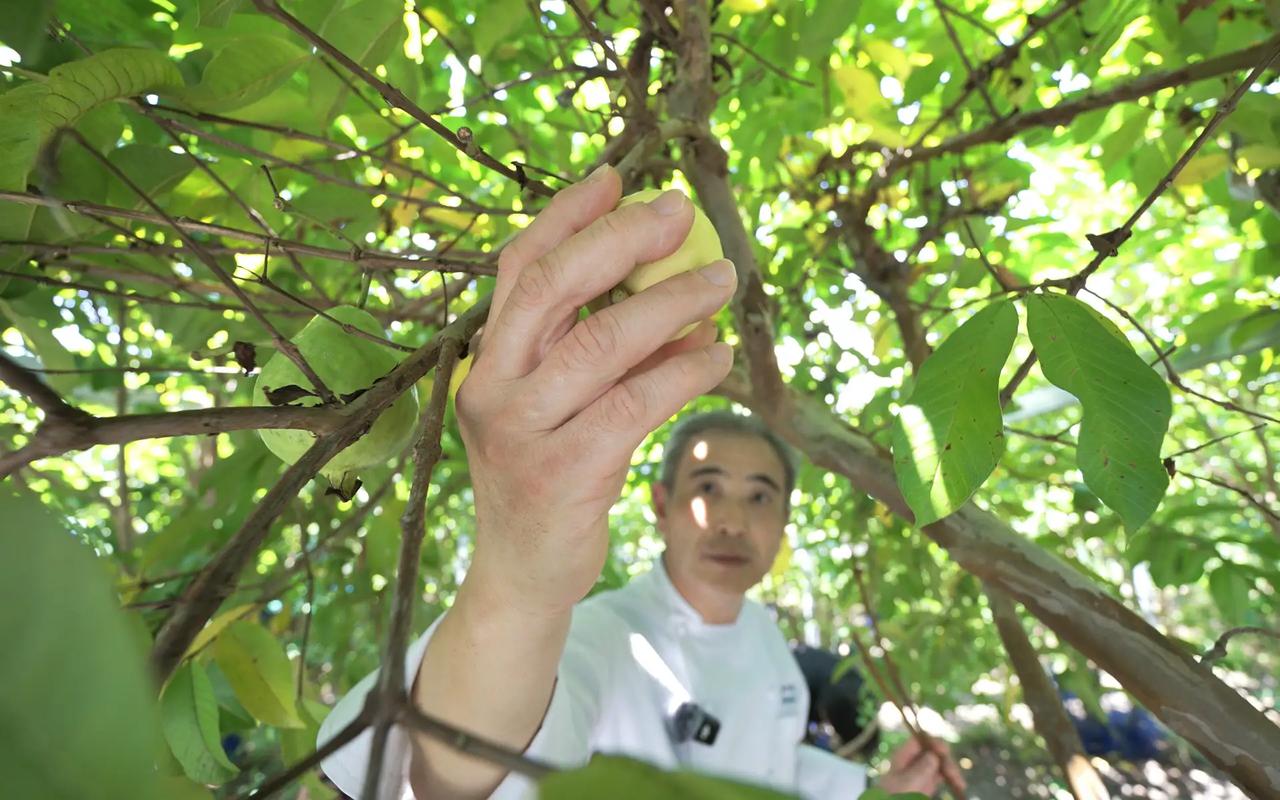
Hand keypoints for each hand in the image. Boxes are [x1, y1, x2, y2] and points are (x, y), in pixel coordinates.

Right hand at [456, 165, 736, 614]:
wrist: (522, 575)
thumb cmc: (547, 478)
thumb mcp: (555, 408)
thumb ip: (594, 352)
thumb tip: (675, 293)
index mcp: (486, 360)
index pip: (517, 269)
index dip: (566, 217)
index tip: (616, 179)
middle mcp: (493, 387)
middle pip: (554, 289)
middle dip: (622, 240)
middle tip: (681, 213)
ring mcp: (522, 431)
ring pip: (603, 344)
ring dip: (673, 302)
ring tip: (723, 281)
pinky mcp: (564, 473)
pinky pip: (635, 403)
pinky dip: (684, 370)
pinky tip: (719, 353)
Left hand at [876, 735, 965, 796]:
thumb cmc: (894, 795)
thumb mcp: (906, 782)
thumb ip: (920, 769)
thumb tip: (933, 755)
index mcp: (903, 754)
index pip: (920, 739)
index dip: (934, 742)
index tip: (944, 751)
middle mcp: (913, 760)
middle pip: (934, 751)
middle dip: (946, 760)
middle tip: (954, 775)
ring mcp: (920, 771)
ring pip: (940, 763)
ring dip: (951, 770)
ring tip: (960, 784)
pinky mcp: (927, 782)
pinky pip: (941, 775)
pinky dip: (951, 778)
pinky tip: (959, 785)